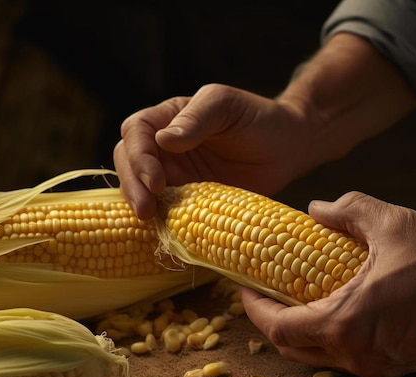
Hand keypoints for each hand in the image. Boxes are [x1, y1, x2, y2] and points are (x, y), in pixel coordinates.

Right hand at [113, 84, 307, 218]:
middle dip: (132, 184)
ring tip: (150, 219)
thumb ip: (197, 118)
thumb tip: (163, 140)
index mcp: (169, 118)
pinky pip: (165, 211)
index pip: (136, 132)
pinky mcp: (189, 201)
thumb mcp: (227, 106)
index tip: (155, 180)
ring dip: (139, 204)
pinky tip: (164, 230)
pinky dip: (160, 220)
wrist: (287, 149)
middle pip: (128, 161)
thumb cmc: (259, 118)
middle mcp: (164, 147)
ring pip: (140, 188)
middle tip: (146, 209)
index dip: (139, 156)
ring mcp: (175, 175)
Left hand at [241, 192, 415, 376]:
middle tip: (263, 294)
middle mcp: (356, 354)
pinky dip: (327, 337)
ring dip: (299, 330)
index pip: (279, 327)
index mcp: (346, 322)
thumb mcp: (393, 223)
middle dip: (271, 321)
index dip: (253, 308)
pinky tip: (334, 308)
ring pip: (318, 356)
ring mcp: (376, 366)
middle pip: (292, 348)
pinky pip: (345, 357)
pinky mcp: (394, 367)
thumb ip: (347, 210)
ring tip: (294, 298)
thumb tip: (315, 208)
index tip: (242, 288)